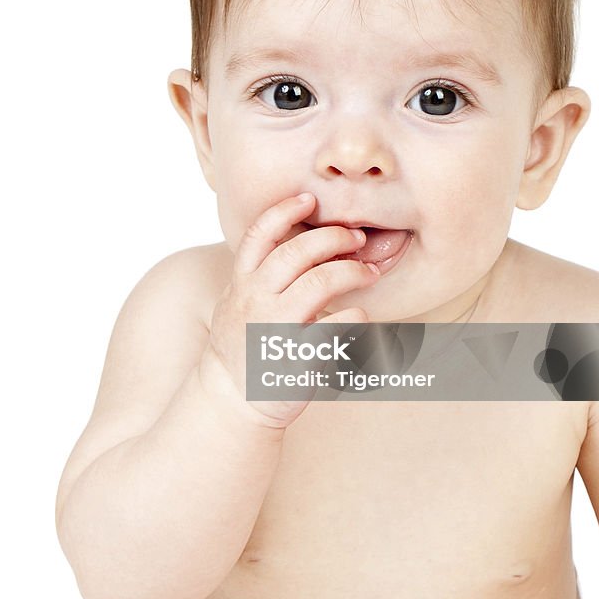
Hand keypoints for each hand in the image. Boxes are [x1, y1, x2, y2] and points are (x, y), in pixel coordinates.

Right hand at [203, 192, 378, 427]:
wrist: (230, 399)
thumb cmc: (243, 343)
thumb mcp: (239, 300)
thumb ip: (262, 272)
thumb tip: (302, 240)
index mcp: (242, 283)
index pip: (260, 235)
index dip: (284, 211)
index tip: (309, 199)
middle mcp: (256, 301)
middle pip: (297, 253)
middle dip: (333, 238)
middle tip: (356, 238)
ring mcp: (275, 329)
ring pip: (319, 283)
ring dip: (350, 270)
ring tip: (367, 271)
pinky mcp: (297, 358)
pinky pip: (334, 329)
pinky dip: (355, 317)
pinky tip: (361, 315)